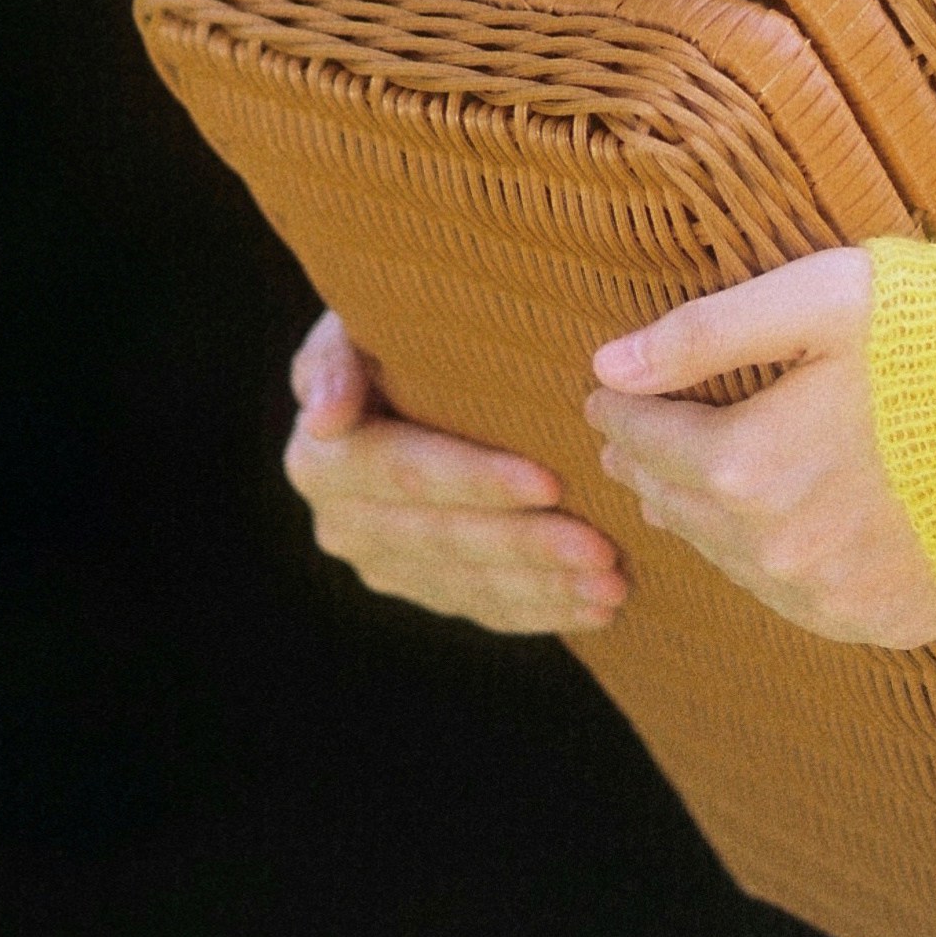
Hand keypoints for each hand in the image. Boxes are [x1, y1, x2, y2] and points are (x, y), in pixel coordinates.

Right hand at [283, 309, 626, 635]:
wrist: (395, 369)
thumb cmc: (391, 331)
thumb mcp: (354, 326)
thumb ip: (334, 358)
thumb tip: (323, 418)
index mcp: (322, 460)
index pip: (409, 474)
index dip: (478, 481)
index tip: (551, 481)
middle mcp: (342, 523)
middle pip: (447, 539)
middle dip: (528, 544)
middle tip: (602, 549)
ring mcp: (383, 564)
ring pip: (473, 583)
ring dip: (546, 586)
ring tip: (613, 584)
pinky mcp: (422, 587)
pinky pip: (484, 608)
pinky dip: (544, 609)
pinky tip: (598, 608)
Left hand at [585, 249, 935, 646]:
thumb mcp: (816, 300)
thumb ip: (704, 334)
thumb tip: (608, 363)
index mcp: (751, 468)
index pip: (649, 441)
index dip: (619, 411)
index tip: (603, 392)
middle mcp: (782, 552)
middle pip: (682, 508)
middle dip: (650, 465)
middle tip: (632, 436)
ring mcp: (839, 598)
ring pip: (734, 562)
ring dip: (704, 519)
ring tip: (689, 484)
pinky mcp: (891, 620)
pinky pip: (800, 601)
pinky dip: (772, 564)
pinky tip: (773, 534)